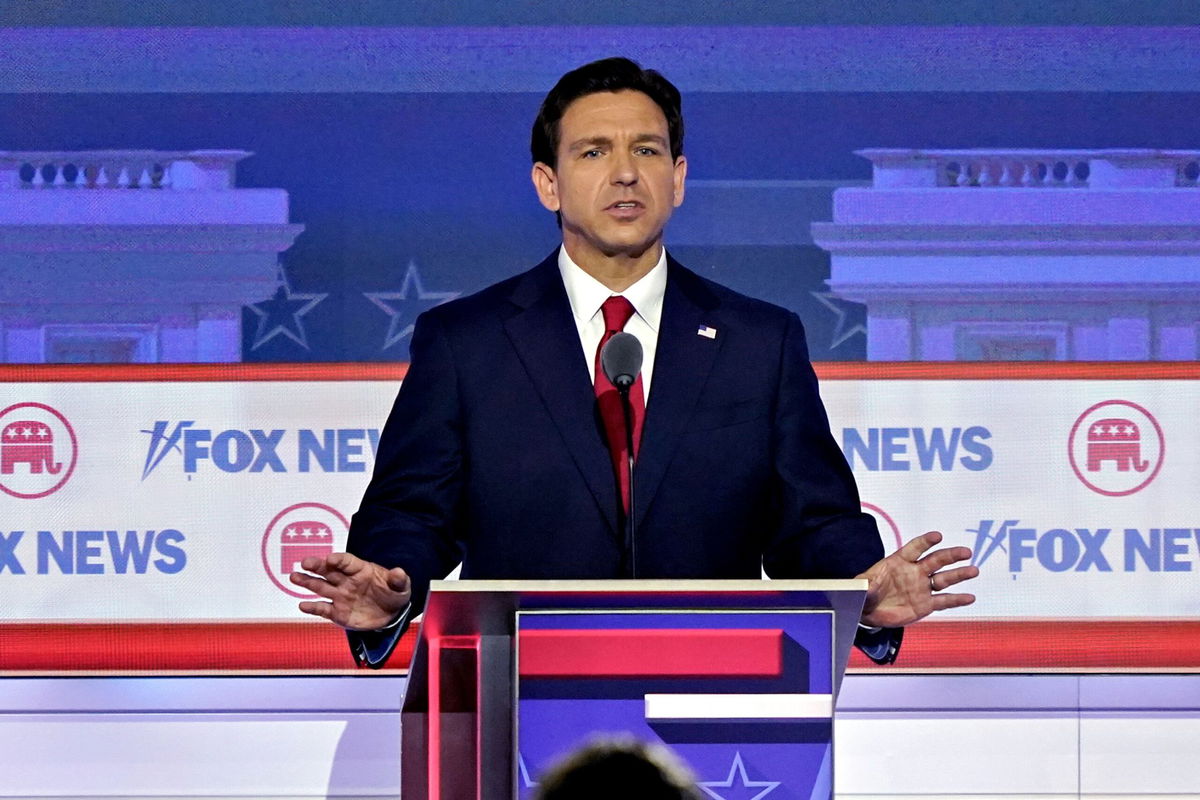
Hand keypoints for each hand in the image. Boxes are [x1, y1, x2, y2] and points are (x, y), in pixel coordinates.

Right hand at [290, 552, 411, 630]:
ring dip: (307, 582)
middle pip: (329, 571)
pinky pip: (323, 609)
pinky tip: (303, 605)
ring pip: (321, 587)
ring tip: (294, 577)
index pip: (346, 562)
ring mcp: (340, 596)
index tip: (329, 560)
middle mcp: (347, 581)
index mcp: (361, 570)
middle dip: (317, 566)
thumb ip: (399, 580)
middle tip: (305, 563)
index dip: (338, 560)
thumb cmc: (394, 594)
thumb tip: (399, 572)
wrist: (392, 614)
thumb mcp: (401, 587)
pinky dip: (313, 608)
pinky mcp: (338, 612)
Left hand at [857, 530, 977, 627]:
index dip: (925, 542)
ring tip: (973, 570)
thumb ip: (866, 586)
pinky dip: (957, 599)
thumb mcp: (861, 587)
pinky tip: (970, 597)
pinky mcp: (925, 604)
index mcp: (899, 561)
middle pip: (935, 560)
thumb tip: (865, 587)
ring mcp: (922, 588)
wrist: (868, 611)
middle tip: (966, 551)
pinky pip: (944, 601)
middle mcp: (914, 572)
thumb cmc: (865, 592)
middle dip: (950, 555)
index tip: (937, 536)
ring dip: (959, 575)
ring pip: (944, 579)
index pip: (915, 548)